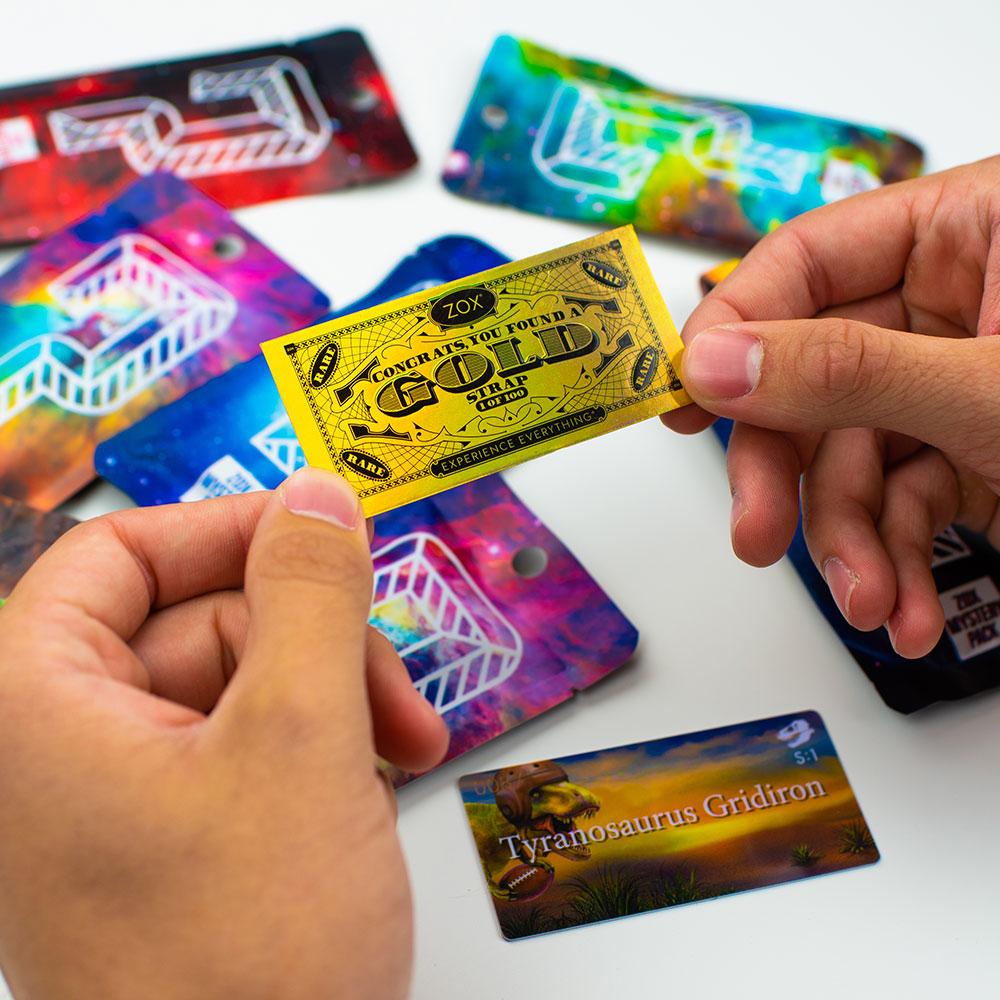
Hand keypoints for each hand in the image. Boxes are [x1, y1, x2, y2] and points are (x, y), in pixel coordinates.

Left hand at [0, 469, 446, 999]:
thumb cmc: (247, 958)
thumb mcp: (300, 738)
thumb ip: (312, 593)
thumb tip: (318, 496)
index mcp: (33, 705)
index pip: (119, 554)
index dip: (228, 530)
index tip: (324, 534)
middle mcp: (58, 747)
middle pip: (199, 619)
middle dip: (314, 641)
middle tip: (395, 689)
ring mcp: (115, 799)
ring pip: (239, 681)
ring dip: (333, 698)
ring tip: (402, 751)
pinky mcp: (168, 839)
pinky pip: (248, 744)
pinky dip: (317, 749)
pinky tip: (369, 789)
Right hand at [663, 156, 999, 657]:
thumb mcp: (997, 390)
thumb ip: (846, 370)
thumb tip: (712, 364)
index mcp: (973, 227)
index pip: (808, 260)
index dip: (736, 329)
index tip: (684, 399)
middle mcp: (958, 298)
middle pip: (815, 375)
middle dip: (791, 473)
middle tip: (757, 536)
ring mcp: (961, 381)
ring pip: (855, 456)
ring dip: (855, 545)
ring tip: (879, 607)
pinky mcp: (976, 450)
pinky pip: (904, 498)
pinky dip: (901, 561)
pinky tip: (911, 610)